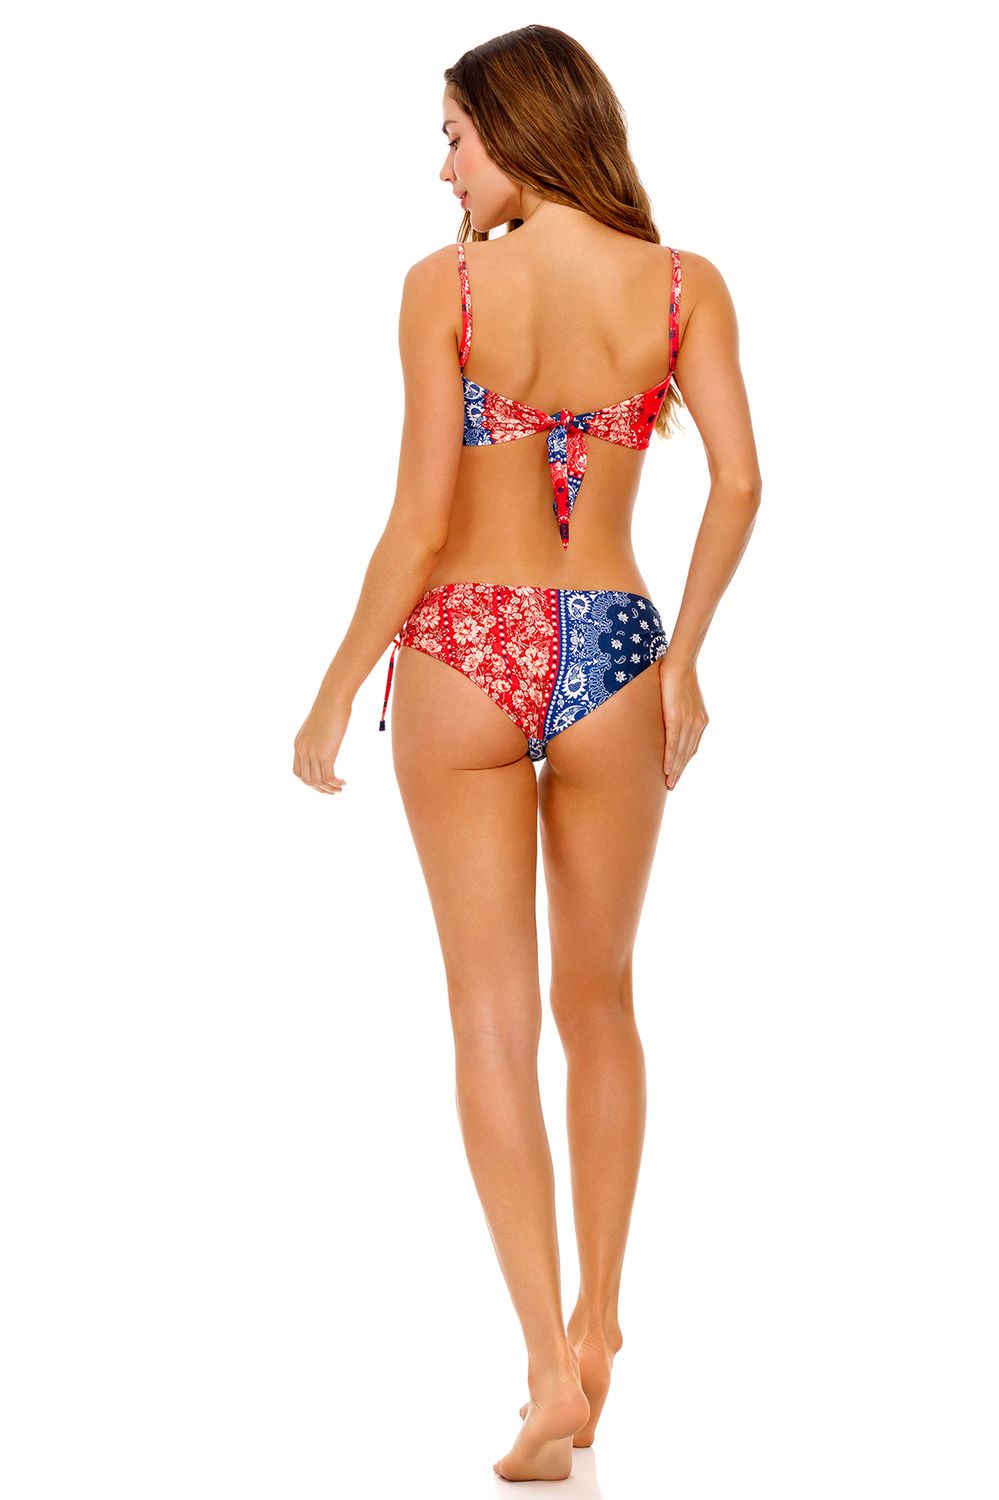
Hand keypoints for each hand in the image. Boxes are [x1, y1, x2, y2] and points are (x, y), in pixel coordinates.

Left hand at [293, 695, 349, 794]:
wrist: (332, 700)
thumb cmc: (329, 709)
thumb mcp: (318, 727)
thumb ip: (318, 739)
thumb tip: (326, 745)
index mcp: (298, 745)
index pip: (298, 772)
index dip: (309, 781)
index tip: (321, 783)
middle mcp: (302, 751)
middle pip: (307, 779)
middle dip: (319, 789)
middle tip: (332, 791)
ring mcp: (313, 753)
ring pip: (317, 781)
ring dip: (329, 788)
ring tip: (339, 789)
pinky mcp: (325, 754)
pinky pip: (328, 777)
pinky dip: (335, 783)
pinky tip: (343, 782)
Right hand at [659, 658, 708, 790]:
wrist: (680, 663)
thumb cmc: (678, 675)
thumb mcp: (683, 697)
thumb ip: (679, 709)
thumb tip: (669, 713)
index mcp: (700, 720)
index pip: (692, 747)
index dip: (684, 762)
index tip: (677, 773)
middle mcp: (697, 724)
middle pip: (687, 754)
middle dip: (680, 771)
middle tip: (672, 786)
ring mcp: (688, 722)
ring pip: (681, 752)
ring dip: (675, 770)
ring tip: (669, 783)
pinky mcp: (676, 718)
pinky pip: (673, 743)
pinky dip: (670, 758)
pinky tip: (666, 769)